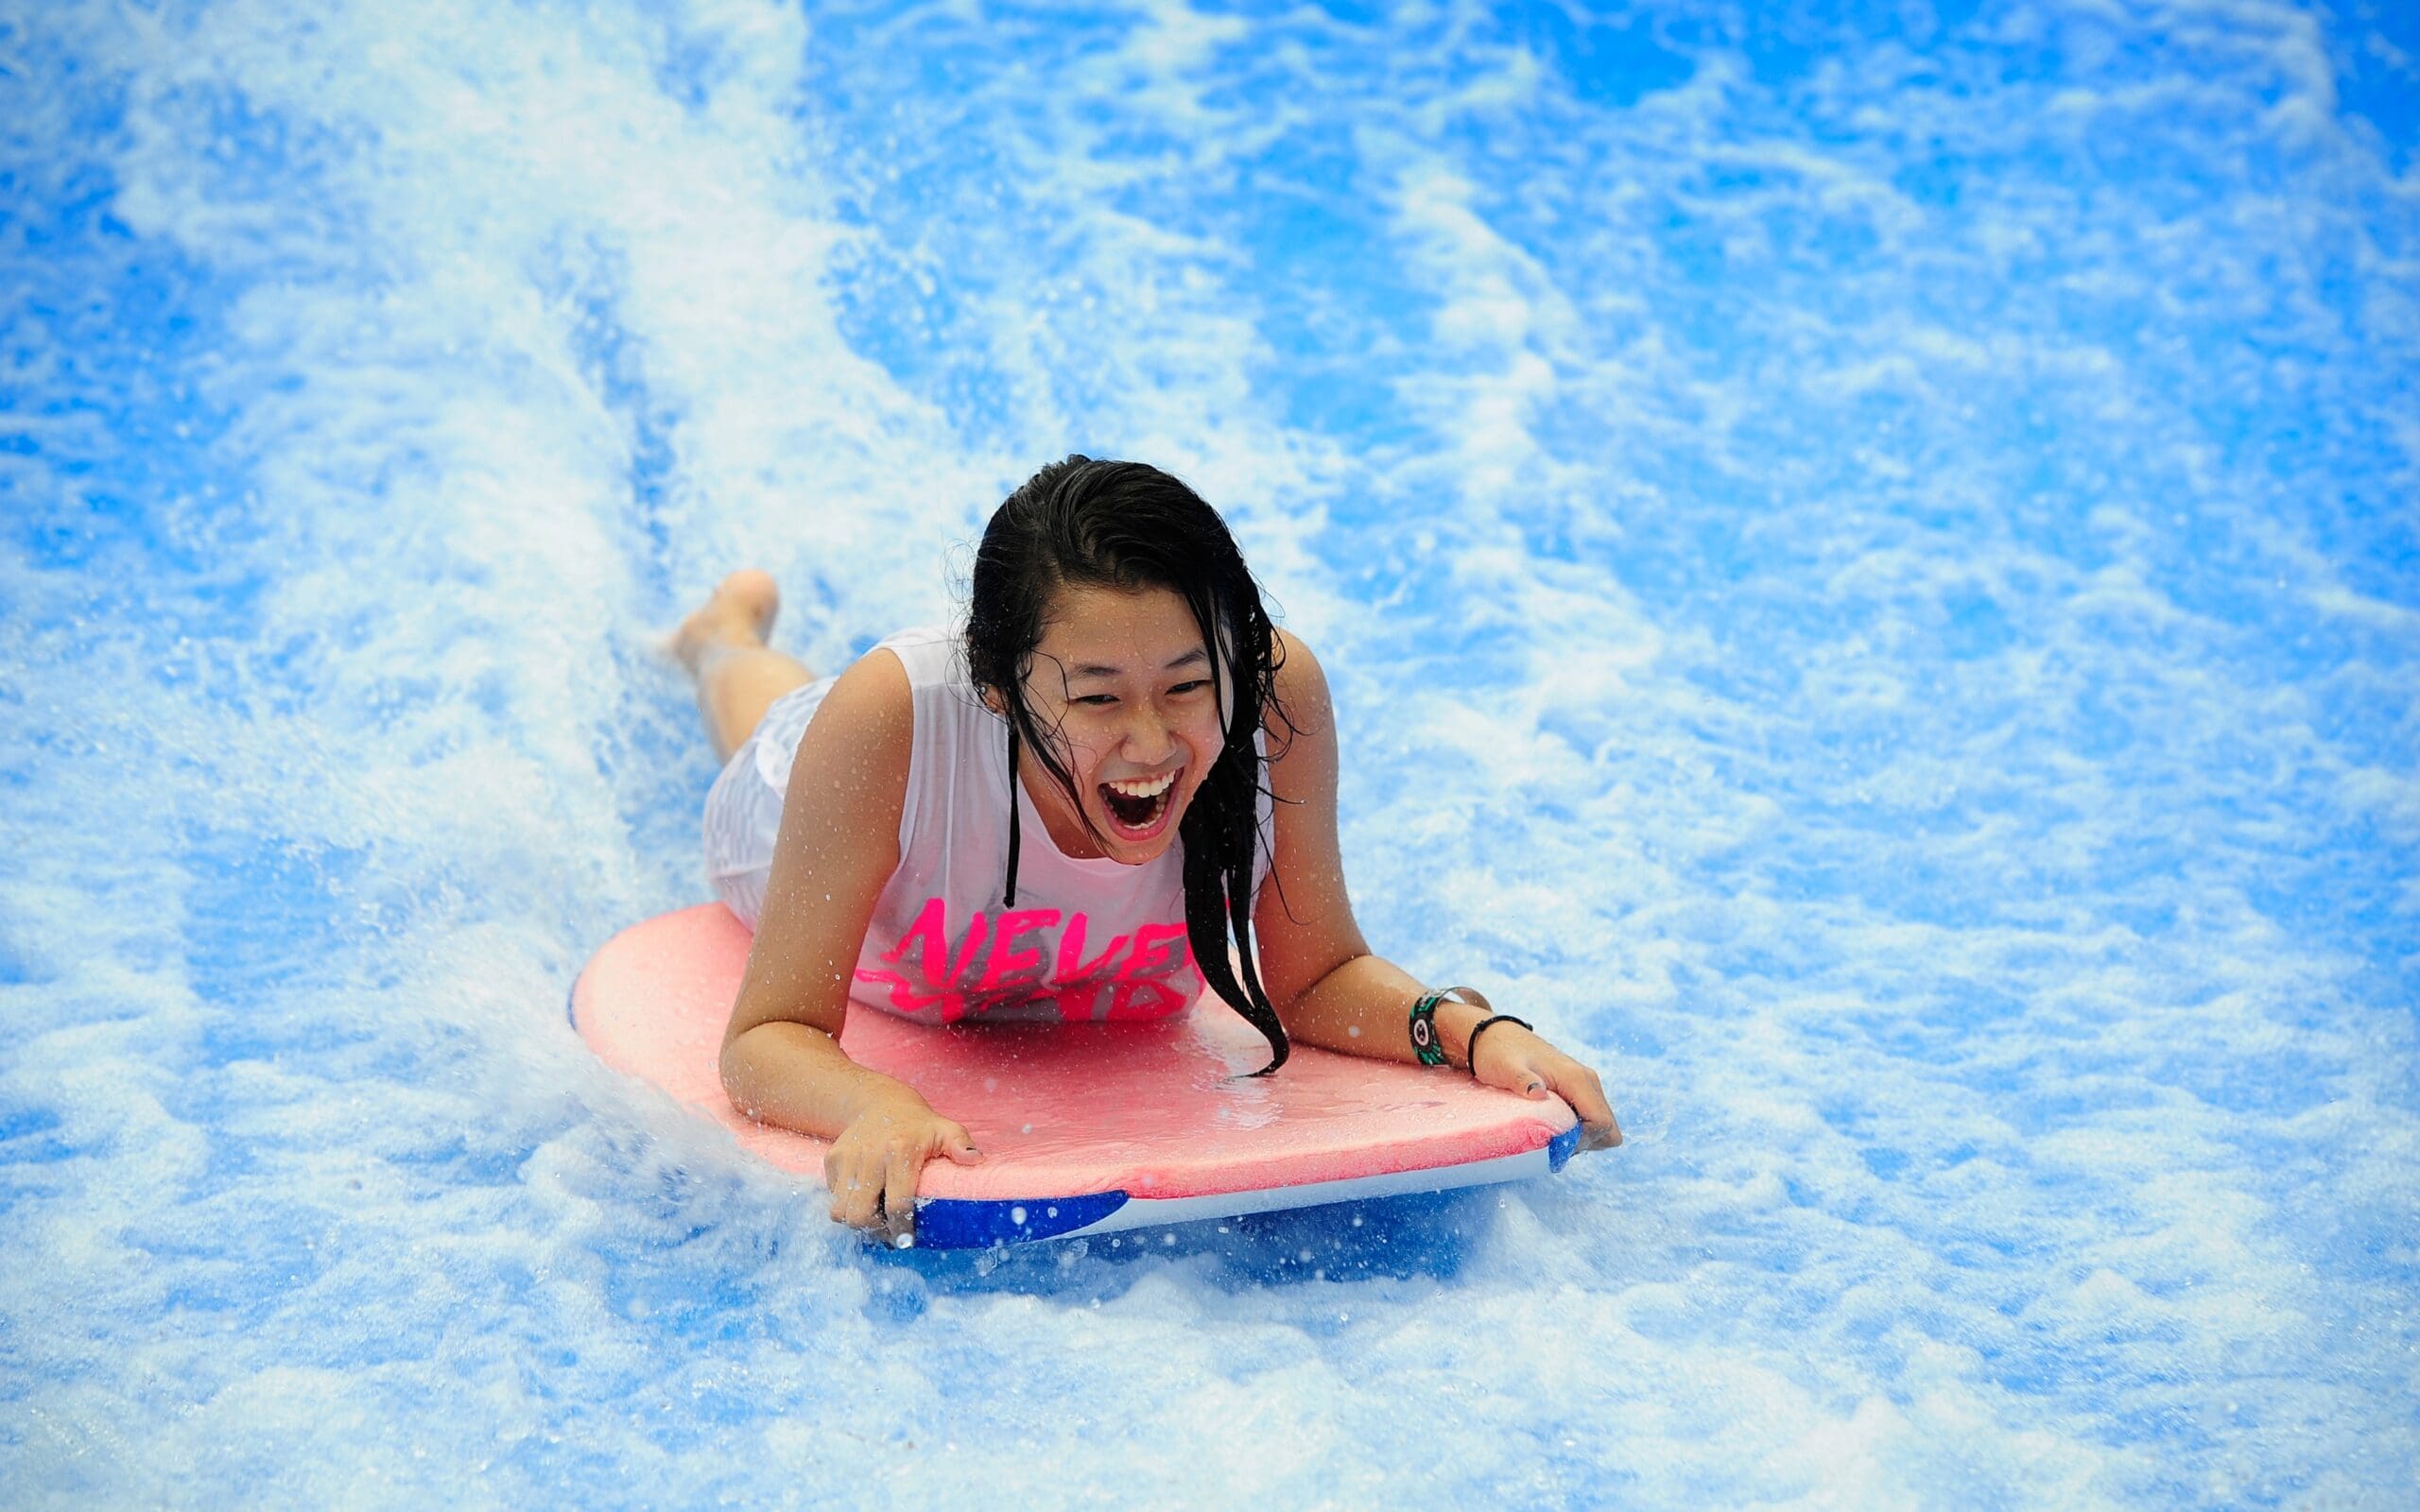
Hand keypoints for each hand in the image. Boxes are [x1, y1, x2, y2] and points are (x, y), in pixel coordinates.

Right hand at [823, 1088, 983, 1244]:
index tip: (907, 1241)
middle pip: (860, 1214)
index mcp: (900, 1152)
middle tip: (889, 1232)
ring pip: (840, 1210)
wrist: (879, 1102)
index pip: (897, 1204)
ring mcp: (847, 1157)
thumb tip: (976, 1160)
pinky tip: (865, 1197)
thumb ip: (961, 1144)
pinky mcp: (832, 1159)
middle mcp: (870, 1156)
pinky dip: (846, 1203)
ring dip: (857, 1221)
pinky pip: (833, 1196)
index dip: (901, 1229)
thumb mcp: (945, 1129)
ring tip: (876, 1218)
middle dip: (874, 1231)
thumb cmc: (918, 1124)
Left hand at [1469, 1024, 1622, 1151]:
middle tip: (1555, 1142)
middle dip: (1586, 1143)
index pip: (1601, 1122)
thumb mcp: (1506, 1067)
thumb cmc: (1500, 1052)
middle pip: (1609, 1129)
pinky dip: (1579, 1131)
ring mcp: (1585, 1086)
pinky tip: (1553, 1127)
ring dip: (1583, 1139)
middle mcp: (1588, 1082)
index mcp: (1576, 1078)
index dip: (1583, 1140)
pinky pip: (1592, 1120)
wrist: (1497, 1036)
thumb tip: (1537, 1093)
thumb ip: (1522, 1080)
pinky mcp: (1579, 1091)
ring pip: (1603, 1127)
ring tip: (1552, 1134)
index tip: (1555, 1142)